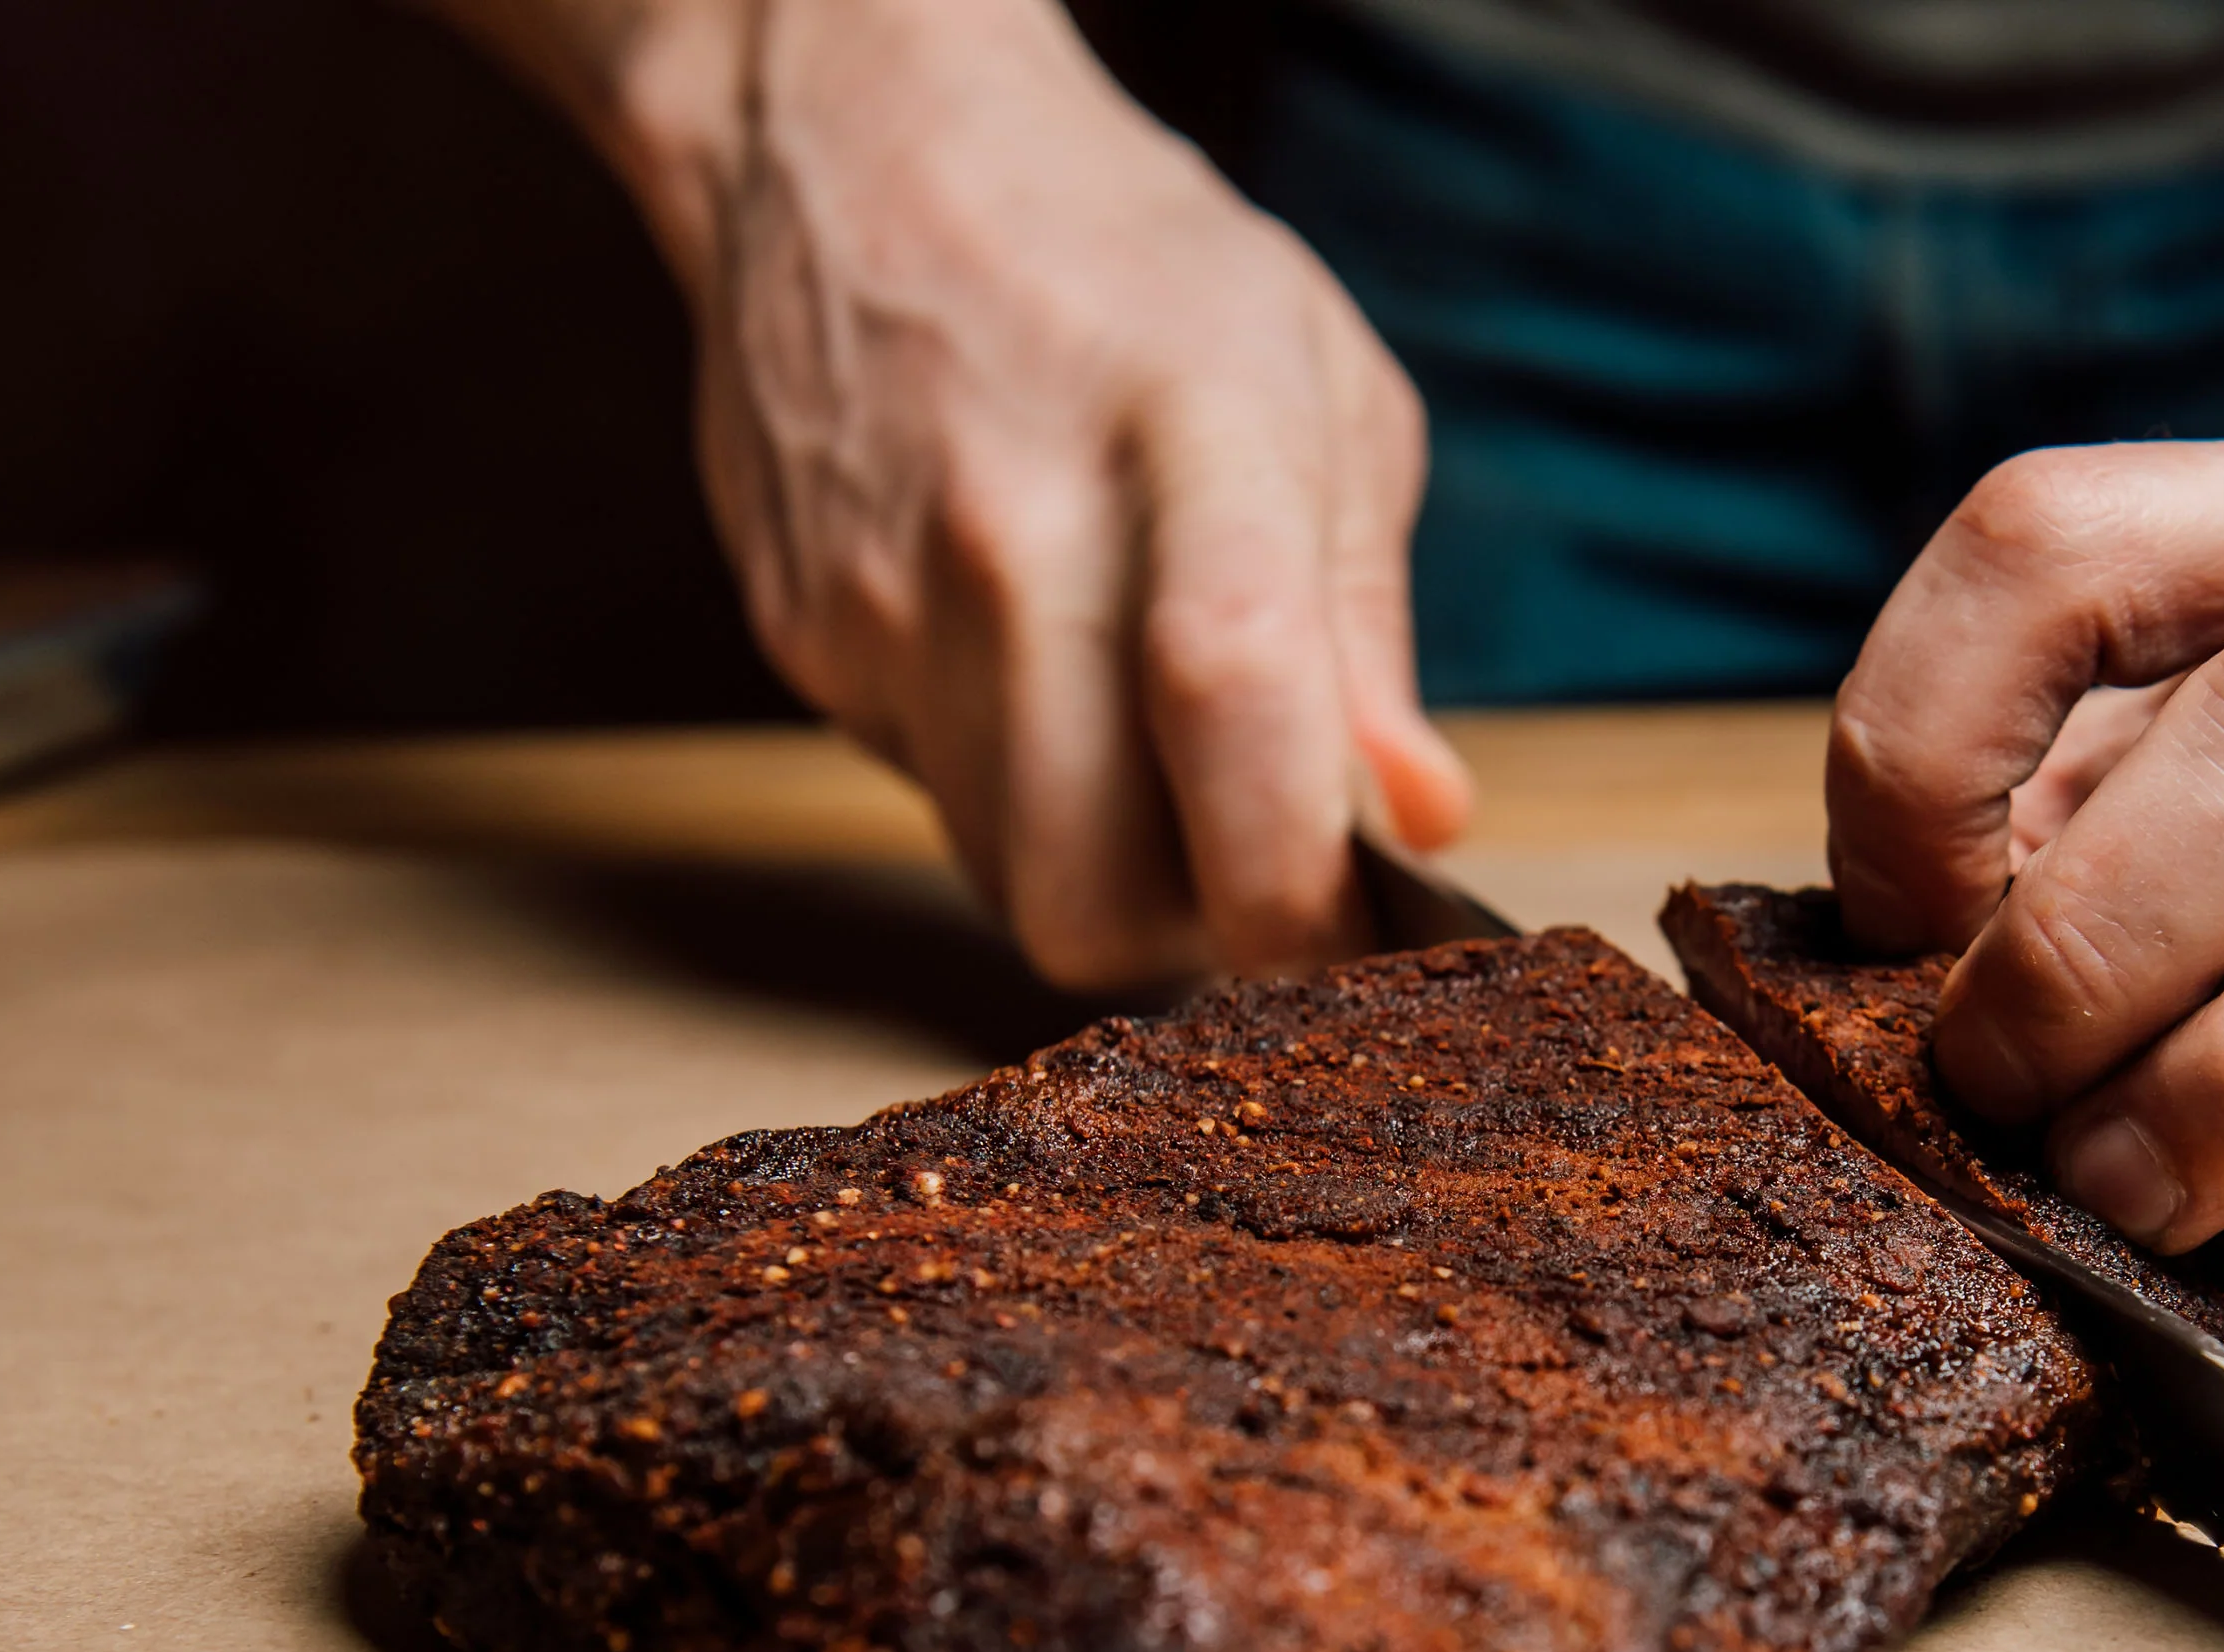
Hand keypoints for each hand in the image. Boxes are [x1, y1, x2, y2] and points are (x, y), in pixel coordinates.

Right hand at [629, 0, 1470, 985]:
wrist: (854, 147)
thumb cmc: (1128, 266)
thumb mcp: (1321, 394)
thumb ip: (1365, 628)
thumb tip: (1415, 815)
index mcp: (1188, 439)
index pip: (1229, 704)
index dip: (1299, 882)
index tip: (1355, 927)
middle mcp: (1014, 537)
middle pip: (1093, 893)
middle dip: (1194, 931)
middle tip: (1248, 858)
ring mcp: (886, 605)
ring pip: (1009, 879)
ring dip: (1102, 870)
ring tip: (1144, 741)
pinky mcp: (808, 646)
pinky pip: (937, 800)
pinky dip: (1014, 789)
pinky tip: (1036, 668)